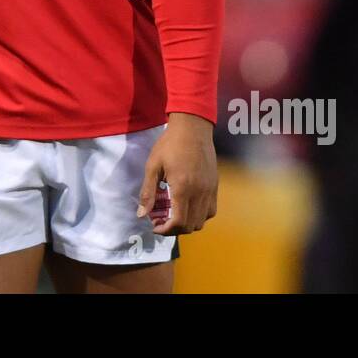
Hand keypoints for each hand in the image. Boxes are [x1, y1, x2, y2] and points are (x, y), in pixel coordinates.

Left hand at [137, 113, 217, 235]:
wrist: (193, 127)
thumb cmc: (169, 144)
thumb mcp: (153, 166)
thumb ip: (148, 192)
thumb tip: (142, 215)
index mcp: (183, 188)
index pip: (179, 222)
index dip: (165, 230)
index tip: (154, 226)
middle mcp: (199, 192)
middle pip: (190, 226)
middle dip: (174, 229)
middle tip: (161, 220)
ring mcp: (210, 190)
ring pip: (202, 221)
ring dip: (187, 224)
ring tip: (174, 214)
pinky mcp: (215, 186)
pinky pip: (211, 211)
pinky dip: (199, 216)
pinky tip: (187, 206)